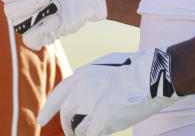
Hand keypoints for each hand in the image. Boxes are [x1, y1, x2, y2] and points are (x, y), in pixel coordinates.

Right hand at [0, 0, 105, 49]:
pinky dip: (43, 29)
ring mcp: (30, 21)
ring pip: (18, 25)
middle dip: (32, 2)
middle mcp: (19, 5)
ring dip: (40, 14)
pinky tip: (56, 20)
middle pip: (9, 11)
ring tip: (56, 5)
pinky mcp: (42, 35)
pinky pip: (29, 40)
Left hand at [38, 47, 179, 135]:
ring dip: (80, 134)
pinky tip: (98, 134)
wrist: (153, 75)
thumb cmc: (134, 69)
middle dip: (67, 126)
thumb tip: (80, 91)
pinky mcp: (105, 119)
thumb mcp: (105, 66)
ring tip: (86, 133)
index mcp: (82, 74)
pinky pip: (90, 135)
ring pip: (77, 128)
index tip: (41, 120)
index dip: (48, 110)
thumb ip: (89, 78)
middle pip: (66, 114)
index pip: (57, 95)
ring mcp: (93, 105)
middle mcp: (83, 89)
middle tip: (70, 132)